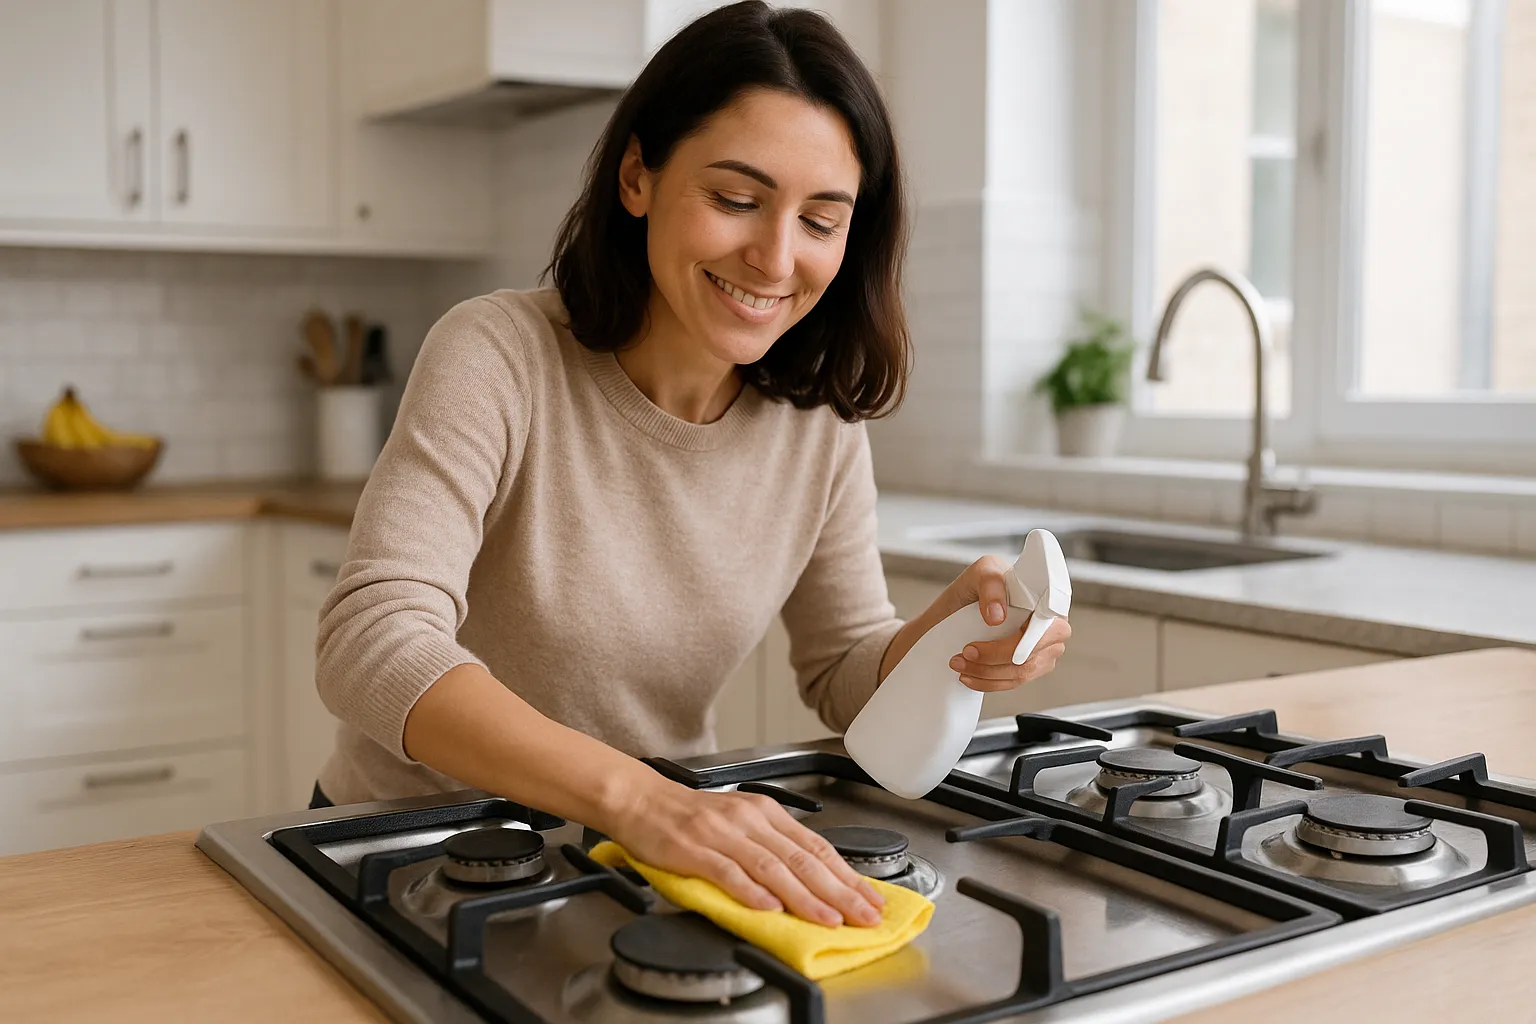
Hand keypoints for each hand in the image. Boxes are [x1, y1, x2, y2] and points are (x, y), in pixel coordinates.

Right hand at [606, 776, 885, 927]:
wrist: (642, 800)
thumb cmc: (691, 816)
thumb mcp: (741, 822)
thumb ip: (773, 846)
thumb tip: (813, 880)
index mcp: (766, 812)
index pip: (816, 847)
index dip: (847, 876)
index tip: (871, 900)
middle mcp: (750, 820)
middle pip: (802, 859)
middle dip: (839, 892)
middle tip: (863, 916)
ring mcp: (722, 834)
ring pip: (772, 867)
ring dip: (804, 897)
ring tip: (827, 918)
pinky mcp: (694, 849)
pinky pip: (727, 871)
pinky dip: (750, 890)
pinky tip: (768, 907)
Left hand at [942, 555, 1070, 692]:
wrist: (966, 604)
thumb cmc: (982, 584)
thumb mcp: (983, 572)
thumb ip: (991, 586)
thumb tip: (997, 616)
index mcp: (1049, 602)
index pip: (1046, 628)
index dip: (1022, 641)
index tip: (988, 639)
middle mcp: (1054, 627)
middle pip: (1030, 656)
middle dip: (993, 659)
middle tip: (965, 652)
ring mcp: (1045, 650)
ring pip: (1019, 674)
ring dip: (985, 673)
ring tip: (958, 663)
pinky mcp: (1032, 667)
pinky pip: (1013, 683)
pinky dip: (988, 683)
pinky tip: (969, 676)